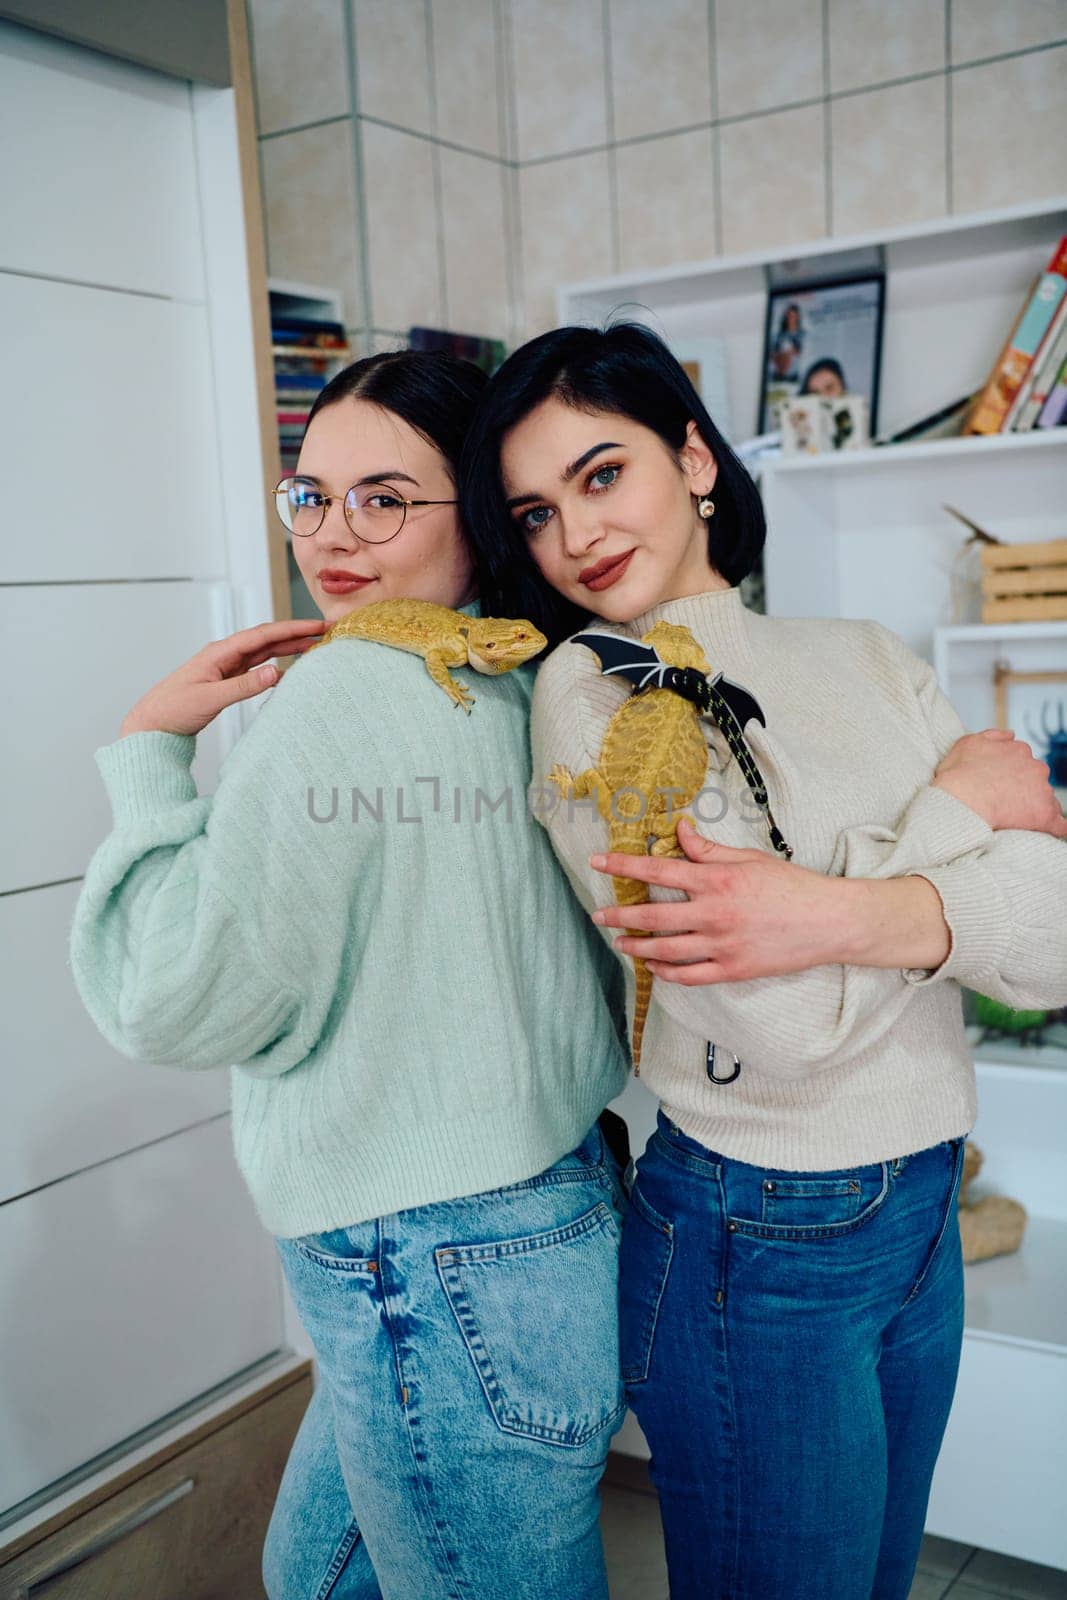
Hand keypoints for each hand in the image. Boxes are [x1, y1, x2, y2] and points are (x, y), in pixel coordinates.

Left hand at [119, 619, 325, 737]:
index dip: (291, 629)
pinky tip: (289, 668)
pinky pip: (257, 668)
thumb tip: (275, 673)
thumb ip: (243, 687)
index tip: (316, 625)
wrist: (152, 725)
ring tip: (314, 644)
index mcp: (219, 652)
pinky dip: (276, 665)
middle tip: (324, 630)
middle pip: (266, 639)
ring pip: (264, 652)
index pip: (262, 635)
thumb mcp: (209, 699)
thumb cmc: (172, 709)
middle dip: (296, 633)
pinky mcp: (227, 681)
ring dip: (288, 647)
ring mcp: (226, 667)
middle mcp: (224, 655)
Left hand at [590, 817, 850, 983]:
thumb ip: (708, 850)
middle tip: (598, 914)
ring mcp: (722, 946)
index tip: (598, 861)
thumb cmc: (791, 886)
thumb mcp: (749, 859)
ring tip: (618, 941)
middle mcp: (714, 914)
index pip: (658, 870)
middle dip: (619, 914)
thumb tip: (678, 830)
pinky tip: (653, 965)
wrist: (828, 922)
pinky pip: (688, 976)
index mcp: (717, 880)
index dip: (623, 865)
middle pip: (652, 917)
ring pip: (665, 950)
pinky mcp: (732, 970)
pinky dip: (665, 972)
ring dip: (636, 946)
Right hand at [933, 729, 1066, 837]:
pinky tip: (1049, 830)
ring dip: (1035, 807)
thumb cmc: (959, 776)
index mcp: (1019, 750)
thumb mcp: (968, 743)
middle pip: (1038, 779)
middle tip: (1005, 801)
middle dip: (1026, 789)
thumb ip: (993, 735)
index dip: (1013, 774)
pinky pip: (1060, 824)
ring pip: (1047, 800)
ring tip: (1015, 820)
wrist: (960, 802)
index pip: (1024, 761)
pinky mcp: (1045, 816)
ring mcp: (1043, 791)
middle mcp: (1036, 767)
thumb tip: (1011, 734)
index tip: (1000, 784)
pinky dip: (1056, 827)